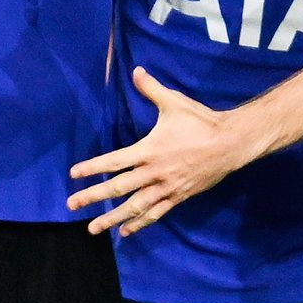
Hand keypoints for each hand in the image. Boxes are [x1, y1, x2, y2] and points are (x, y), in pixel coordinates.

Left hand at [68, 67, 251, 235]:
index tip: (74, 175)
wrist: (230, 144)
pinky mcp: (178, 196)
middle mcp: (154, 172)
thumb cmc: (201, 122)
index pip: (114, 162)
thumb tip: (136, 71)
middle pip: (118, 188)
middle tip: (72, 205)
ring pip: (135, 207)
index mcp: (149, 150)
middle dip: (93, 197)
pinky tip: (126, 232)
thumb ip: (152, 89)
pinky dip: (140, 223)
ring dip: (113, 218)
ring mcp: (166, 187)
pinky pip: (156, 213)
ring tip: (94, 228)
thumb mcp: (175, 103)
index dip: (92, 168)